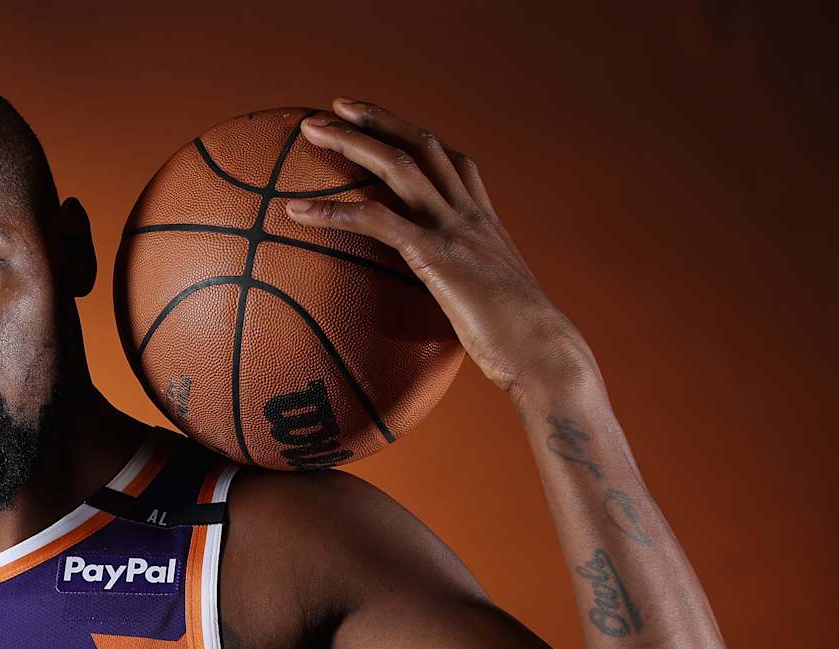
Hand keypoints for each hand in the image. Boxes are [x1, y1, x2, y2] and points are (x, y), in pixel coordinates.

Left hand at [284, 97, 595, 400]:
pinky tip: (296, 211)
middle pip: (421, 146)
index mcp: (484, 221)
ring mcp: (454, 229)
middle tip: (334, 107)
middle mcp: (470, 214)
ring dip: (352, 142)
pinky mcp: (436, 255)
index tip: (382, 124)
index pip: (450, 160)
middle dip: (377, 120)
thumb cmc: (519, 342)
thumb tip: (445, 312)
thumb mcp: (491, 304)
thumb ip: (465, 292)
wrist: (542, 351)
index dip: (415, 136)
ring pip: (398, 166)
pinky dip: (332, 212)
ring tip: (310, 130)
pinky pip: (376, 222)